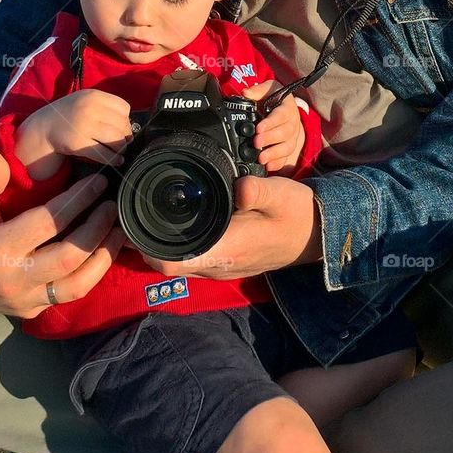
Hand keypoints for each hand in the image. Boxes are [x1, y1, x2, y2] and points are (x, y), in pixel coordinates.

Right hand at [0, 148, 125, 317]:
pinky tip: (103, 252)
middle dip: (97, 229)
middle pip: (68, 257)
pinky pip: (69, 295)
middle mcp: (13, 280)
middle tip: (113, 205)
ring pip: (76, 285)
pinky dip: (91, 274)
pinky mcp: (32, 311)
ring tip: (119, 230)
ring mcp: (24, 300)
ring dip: (104, 257)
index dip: (77, 200)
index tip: (98, 182)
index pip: (47, 223)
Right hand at [16, 90, 133, 178]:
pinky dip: (114, 159)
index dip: (126, 120)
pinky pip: (104, 154)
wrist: (43, 127)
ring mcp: (83, 126)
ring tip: (118, 151)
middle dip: (125, 136)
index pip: (124, 108)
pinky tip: (117, 161)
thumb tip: (131, 126)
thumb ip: (106, 107)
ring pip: (116, 139)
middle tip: (121, 142)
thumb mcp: (86, 101)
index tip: (121, 127)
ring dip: (120, 148)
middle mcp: (89, 109)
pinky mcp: (78, 144)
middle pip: (122, 125)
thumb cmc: (70, 115)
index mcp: (93, 96)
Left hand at [143, 174, 322, 278]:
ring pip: (178, 263)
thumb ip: (258, 189)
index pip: (170, 263)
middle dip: (146, 242)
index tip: (134, 221)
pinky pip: (192, 259)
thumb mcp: (281, 194)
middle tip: (136, 209)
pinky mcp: (226, 263)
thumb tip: (240, 185)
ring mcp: (222, 267)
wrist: (317, 235)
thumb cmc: (298, 215)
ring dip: (162, 244)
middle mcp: (219, 265)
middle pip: (166, 264)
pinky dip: (178, 245)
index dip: (145, 247)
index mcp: (226, 250)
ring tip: (152, 213)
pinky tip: (179, 222)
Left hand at [244, 80, 304, 173]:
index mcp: (287, 108)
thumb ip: (258, 90)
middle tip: (256, 143)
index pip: (281, 115)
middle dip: (270, 139)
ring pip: (287, 147)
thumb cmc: (275, 99)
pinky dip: (278, 163)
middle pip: (285, 133)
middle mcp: (293, 123)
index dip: (270, 123)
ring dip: (274, 154)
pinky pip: (286, 158)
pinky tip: (268, 166)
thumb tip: (246, 93)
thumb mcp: (269, 89)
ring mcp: (292, 137)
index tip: (258, 128)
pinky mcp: (289, 148)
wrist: (284, 109)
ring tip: (261, 158)